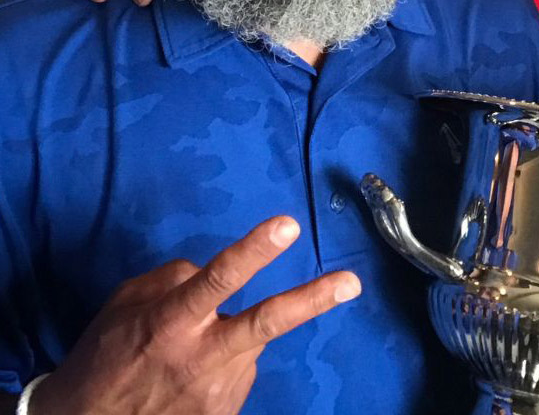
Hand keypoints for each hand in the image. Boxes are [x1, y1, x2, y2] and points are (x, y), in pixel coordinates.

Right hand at [30, 216, 359, 414]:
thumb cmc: (103, 360)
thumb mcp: (125, 306)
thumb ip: (173, 280)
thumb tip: (208, 271)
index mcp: (170, 322)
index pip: (218, 278)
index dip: (254, 251)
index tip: (287, 225)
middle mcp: (200, 357)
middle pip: (264, 323)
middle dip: (312, 301)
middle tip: (351, 282)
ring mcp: (216, 391)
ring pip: (251, 343)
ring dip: (235, 336)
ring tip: (193, 351)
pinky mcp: (224, 414)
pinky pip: (240, 371)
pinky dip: (227, 363)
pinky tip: (193, 377)